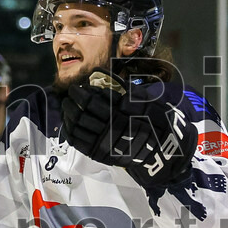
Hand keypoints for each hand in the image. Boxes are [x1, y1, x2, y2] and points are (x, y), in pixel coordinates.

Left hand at [61, 75, 196, 189]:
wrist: (160, 151)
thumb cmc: (155, 122)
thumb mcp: (145, 101)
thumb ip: (124, 88)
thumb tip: (101, 73)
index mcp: (119, 114)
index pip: (91, 101)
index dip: (81, 93)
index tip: (76, 87)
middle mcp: (108, 128)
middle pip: (81, 113)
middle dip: (71, 103)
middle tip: (69, 95)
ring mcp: (103, 143)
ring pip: (77, 127)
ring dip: (68, 115)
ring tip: (67, 107)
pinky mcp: (100, 154)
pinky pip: (78, 142)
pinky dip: (70, 132)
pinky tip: (69, 124)